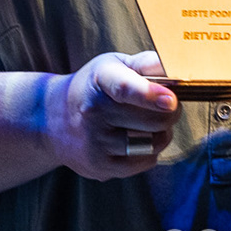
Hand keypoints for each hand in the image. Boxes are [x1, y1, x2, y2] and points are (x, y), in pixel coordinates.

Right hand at [48, 51, 179, 181]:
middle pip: (152, 120)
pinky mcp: (100, 166)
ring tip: (152, 122)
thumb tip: (177, 68)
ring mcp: (95, 142)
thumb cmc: (94, 87)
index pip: (124, 88)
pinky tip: (139, 139)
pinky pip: (145, 162)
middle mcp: (94, 112)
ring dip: (162, 133)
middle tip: (168, 105)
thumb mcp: (114, 65)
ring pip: (153, 143)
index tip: (170, 100)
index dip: (150, 94)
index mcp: (100, 79)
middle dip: (171, 112)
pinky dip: (151, 151)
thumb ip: (146, 64)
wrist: (53, 119)